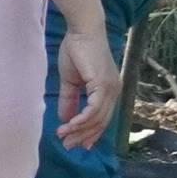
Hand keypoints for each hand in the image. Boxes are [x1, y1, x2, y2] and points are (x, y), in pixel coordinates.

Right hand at [55, 20, 120, 149]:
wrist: (81, 32)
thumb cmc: (76, 51)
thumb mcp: (70, 81)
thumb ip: (68, 100)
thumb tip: (64, 119)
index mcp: (108, 90)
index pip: (101, 118)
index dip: (88, 132)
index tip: (74, 143)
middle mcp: (113, 91)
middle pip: (100, 122)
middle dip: (83, 136)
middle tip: (66, 145)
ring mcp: (111, 88)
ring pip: (97, 118)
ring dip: (79, 130)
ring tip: (63, 136)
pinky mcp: (103, 85)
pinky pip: (94, 109)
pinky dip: (82, 119)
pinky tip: (69, 125)